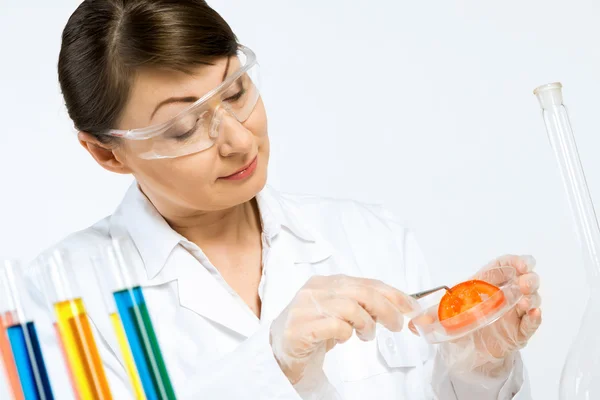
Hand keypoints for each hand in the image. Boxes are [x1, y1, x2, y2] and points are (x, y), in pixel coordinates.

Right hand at [270, 274, 416, 391]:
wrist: (278, 352)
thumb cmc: (312, 331)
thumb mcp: (338, 312)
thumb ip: (359, 304)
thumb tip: (394, 304)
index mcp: (325, 282)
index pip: (365, 282)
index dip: (391, 293)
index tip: (409, 306)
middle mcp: (314, 290)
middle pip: (360, 292)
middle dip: (385, 309)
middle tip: (395, 325)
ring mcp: (304, 308)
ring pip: (349, 307)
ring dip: (366, 324)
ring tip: (366, 335)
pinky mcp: (299, 328)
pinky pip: (334, 326)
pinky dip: (346, 333)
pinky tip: (342, 339)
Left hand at [413, 255, 541, 378]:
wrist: (469, 352)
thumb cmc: (461, 325)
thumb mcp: (443, 318)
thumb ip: (429, 318)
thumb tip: (412, 322)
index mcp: (486, 285)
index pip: (503, 267)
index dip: (513, 262)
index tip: (520, 263)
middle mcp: (504, 295)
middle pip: (522, 280)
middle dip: (527, 278)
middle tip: (525, 282)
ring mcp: (514, 313)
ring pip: (531, 299)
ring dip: (532, 297)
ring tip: (526, 300)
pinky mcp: (519, 331)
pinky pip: (531, 323)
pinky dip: (535, 318)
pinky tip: (534, 313)